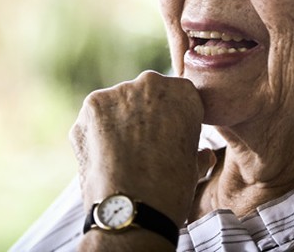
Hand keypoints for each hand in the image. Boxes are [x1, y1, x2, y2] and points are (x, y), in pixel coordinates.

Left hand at [69, 70, 211, 227]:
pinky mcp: (89, 108)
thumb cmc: (169, 191)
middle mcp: (148, 83)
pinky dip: (97, 134)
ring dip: (118, 123)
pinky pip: (95, 118)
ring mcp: (115, 93)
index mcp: (182, 92)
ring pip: (117, 104)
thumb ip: (196, 150)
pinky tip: (105, 157)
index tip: (168, 137)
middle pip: (145, 95)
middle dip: (143, 116)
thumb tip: (203, 155)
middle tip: (143, 147)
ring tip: (122, 156)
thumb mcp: (194, 168)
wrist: (132, 211)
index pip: (177, 96)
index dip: (172, 118)